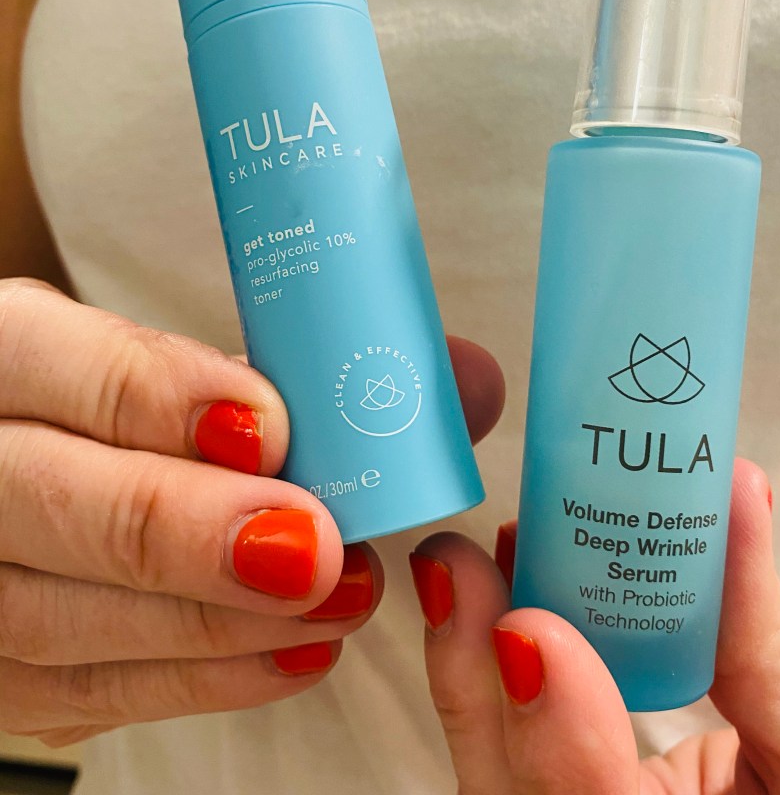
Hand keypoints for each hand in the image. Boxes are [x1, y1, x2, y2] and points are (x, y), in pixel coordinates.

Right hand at [0, 278, 500, 746]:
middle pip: (44, 503)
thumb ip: (300, 362)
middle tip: (321, 548)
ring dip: (212, 620)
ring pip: (58, 620)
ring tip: (338, 600)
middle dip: (189, 530)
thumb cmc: (113, 405)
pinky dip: (195, 678)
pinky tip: (293, 654)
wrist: (27, 466)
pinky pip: (80, 693)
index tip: (275, 426)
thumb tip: (469, 380)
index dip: (162, 398)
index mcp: (1, 350)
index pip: (55, 363)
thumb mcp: (173, 353)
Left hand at [410, 459, 779, 792]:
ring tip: (464, 561)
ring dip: (468, 658)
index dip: (558, 740)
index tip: (530, 633)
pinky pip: (511, 735)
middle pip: (516, 794)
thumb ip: (774, 640)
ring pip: (498, 766)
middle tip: (457, 568)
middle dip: (473, 680)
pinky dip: (488, 658)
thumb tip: (734, 493)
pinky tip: (499, 582)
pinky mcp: (570, 776)